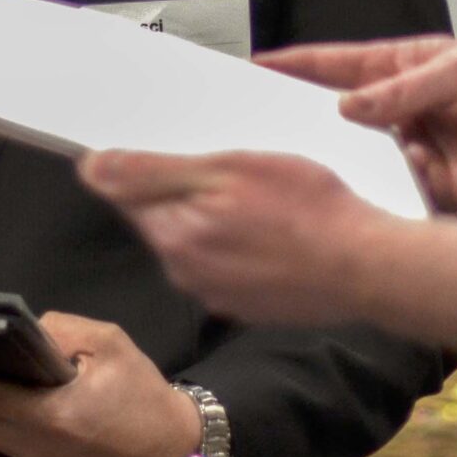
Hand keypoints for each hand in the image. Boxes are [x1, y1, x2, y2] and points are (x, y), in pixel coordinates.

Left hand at [79, 149, 407, 325]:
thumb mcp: (227, 170)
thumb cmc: (307, 211)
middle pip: (164, 218)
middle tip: (232, 170)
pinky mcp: (247, 305)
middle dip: (186, 191)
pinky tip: (274, 231)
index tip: (170, 152)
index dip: (145, 167)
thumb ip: (152, 172)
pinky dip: (241, 246)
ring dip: (215, 219)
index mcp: (173, 235)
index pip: (130, 194)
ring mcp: (217, 293)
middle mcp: (185, 272)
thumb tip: (90, 168)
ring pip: (197, 242)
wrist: (367, 267)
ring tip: (261, 201)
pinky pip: (227, 265)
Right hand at [259, 36, 456, 209]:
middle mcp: (395, 110)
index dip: (293, 65)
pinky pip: (392, 191)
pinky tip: (391, 183)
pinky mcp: (426, 186)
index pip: (333, 64)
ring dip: (347, 162)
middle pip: (336, 116)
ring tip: (321, 166)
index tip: (255, 67)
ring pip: (359, 158)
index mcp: (396, 68)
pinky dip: (387, 190)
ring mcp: (406, 149)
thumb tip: (350, 105)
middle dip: (306, 122)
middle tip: (269, 130)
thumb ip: (405, 88)